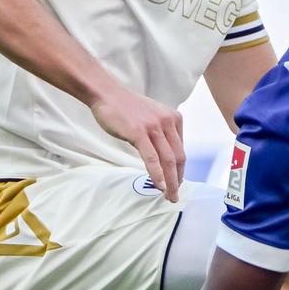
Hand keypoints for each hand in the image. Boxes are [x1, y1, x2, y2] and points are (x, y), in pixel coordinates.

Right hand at [90, 87, 185, 201]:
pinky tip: (159, 186)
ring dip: (170, 181)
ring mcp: (154, 127)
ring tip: (168, 195)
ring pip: (167, 160)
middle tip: (174, 195)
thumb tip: (165, 156)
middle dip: (178, 180)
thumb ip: (162, 133)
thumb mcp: (153, 117)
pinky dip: (157, 174)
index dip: (180, 170)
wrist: (107, 94)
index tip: (176, 183)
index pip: (181, 150)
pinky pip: (152, 158)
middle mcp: (168, 122)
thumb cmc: (127, 108)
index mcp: (174, 118)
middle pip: (178, 157)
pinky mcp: (139, 132)